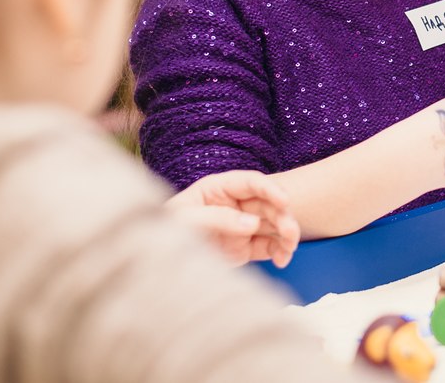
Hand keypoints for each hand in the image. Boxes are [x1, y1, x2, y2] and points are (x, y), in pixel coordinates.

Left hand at [166, 170, 300, 267]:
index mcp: (220, 188)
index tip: (284, 200)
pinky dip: (280, 252)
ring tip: (289, 248)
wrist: (154, 262)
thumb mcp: (186, 219)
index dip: (270, 188)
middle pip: (267, 205)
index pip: (251, 182)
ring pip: (273, 225)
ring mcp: (241, 226)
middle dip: (282, 216)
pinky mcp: (244, 248)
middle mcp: (235, 204)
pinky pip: (269, 246)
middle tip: (290, 232)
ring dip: (287, 234)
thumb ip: (218, 218)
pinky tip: (282, 259)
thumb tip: (252, 224)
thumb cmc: (165, 230)